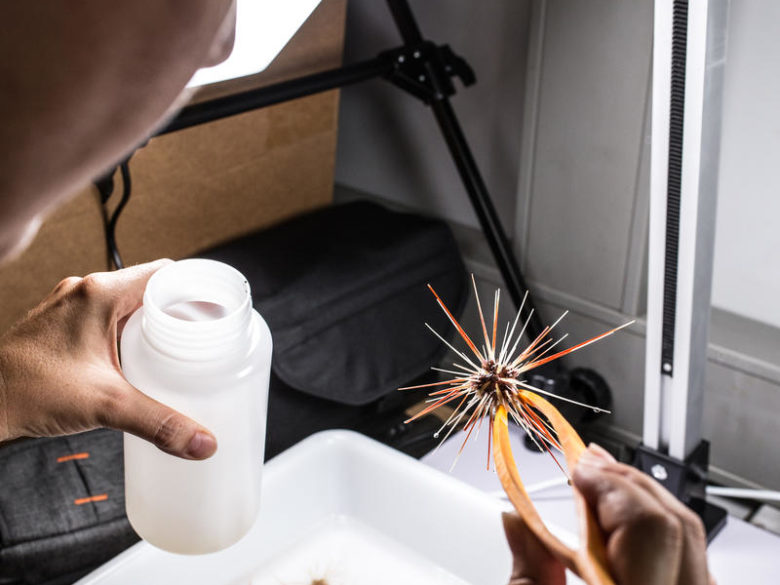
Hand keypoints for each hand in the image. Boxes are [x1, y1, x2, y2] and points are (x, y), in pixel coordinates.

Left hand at [0, 259, 216, 459]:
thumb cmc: (26, 391)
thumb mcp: (105, 405)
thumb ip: (158, 422)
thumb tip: (201, 441)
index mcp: (100, 295)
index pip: (164, 273)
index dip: (195, 288)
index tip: (217, 308)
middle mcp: (85, 293)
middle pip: (149, 288)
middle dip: (179, 310)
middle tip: (204, 336)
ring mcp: (70, 308)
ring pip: (127, 304)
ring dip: (152, 322)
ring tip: (177, 349)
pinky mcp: (62, 326)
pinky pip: (106, 318)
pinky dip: (127, 333)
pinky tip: (136, 361)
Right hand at [503, 443, 711, 584]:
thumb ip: (529, 574)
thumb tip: (516, 518)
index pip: (647, 525)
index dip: (609, 485)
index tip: (576, 469)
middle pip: (674, 522)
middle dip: (624, 484)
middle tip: (585, 467)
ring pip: (689, 536)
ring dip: (641, 502)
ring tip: (601, 486)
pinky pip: (690, 558)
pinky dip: (655, 530)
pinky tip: (624, 522)